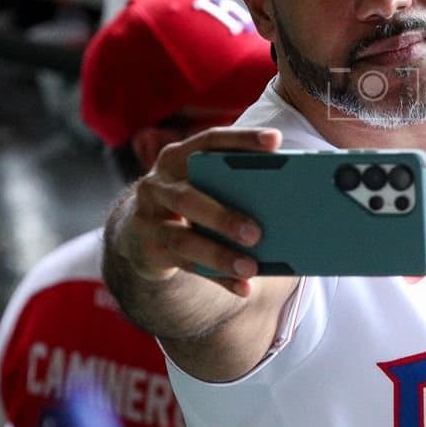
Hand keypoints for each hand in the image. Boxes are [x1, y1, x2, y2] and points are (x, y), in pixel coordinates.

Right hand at [110, 126, 281, 296]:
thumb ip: (232, 183)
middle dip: (223, 217)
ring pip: (184, 240)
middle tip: (257, 233)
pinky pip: (187, 267)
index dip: (241, 139)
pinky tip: (244, 287)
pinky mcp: (150, 251)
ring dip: (220, 256)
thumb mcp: (202, 183)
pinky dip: (219, 278)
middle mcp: (158, 185)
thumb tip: (286, 201)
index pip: (210, 141)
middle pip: (188, 198)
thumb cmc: (191, 199)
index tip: (275, 141)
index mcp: (178, 157)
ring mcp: (149, 219)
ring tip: (251, 268)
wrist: (138, 231)